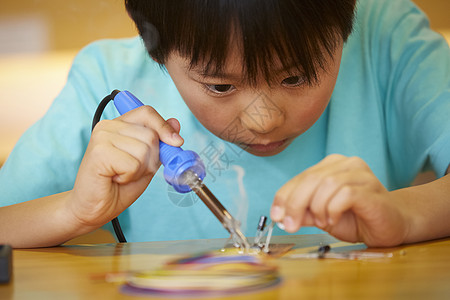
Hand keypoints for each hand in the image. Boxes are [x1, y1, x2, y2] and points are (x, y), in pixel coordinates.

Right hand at [67, 105, 182, 228]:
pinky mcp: (99, 152)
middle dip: (151, 159)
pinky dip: (130, 176)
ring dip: (140, 170)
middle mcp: (109, 126)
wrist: (94, 208)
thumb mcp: (147, 163)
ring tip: (121, 175)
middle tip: (132, 171)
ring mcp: (102, 136)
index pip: (147, 112)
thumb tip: (175, 122)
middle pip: (150, 135)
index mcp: (120, 124)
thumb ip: (159, 143)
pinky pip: (133, 163)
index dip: (164, 127)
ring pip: (144, 150)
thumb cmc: (119, 187)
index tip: (177, 142)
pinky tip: (114, 178)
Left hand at [271, 154, 408, 246]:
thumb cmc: (357, 217)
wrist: (392, 225)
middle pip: (310, 179)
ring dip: (317, 208)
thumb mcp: (321, 215)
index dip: (284, 196)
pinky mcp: (369, 188)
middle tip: (290, 225)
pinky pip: (344, 194)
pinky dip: (332, 209)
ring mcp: (359, 173)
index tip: (276, 216)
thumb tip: (282, 215)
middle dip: (295, 204)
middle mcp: (345, 164)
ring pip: (325, 184)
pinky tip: (334, 219)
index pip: (300, 177)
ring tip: (322, 222)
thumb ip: (303, 212)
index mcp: (330, 166)